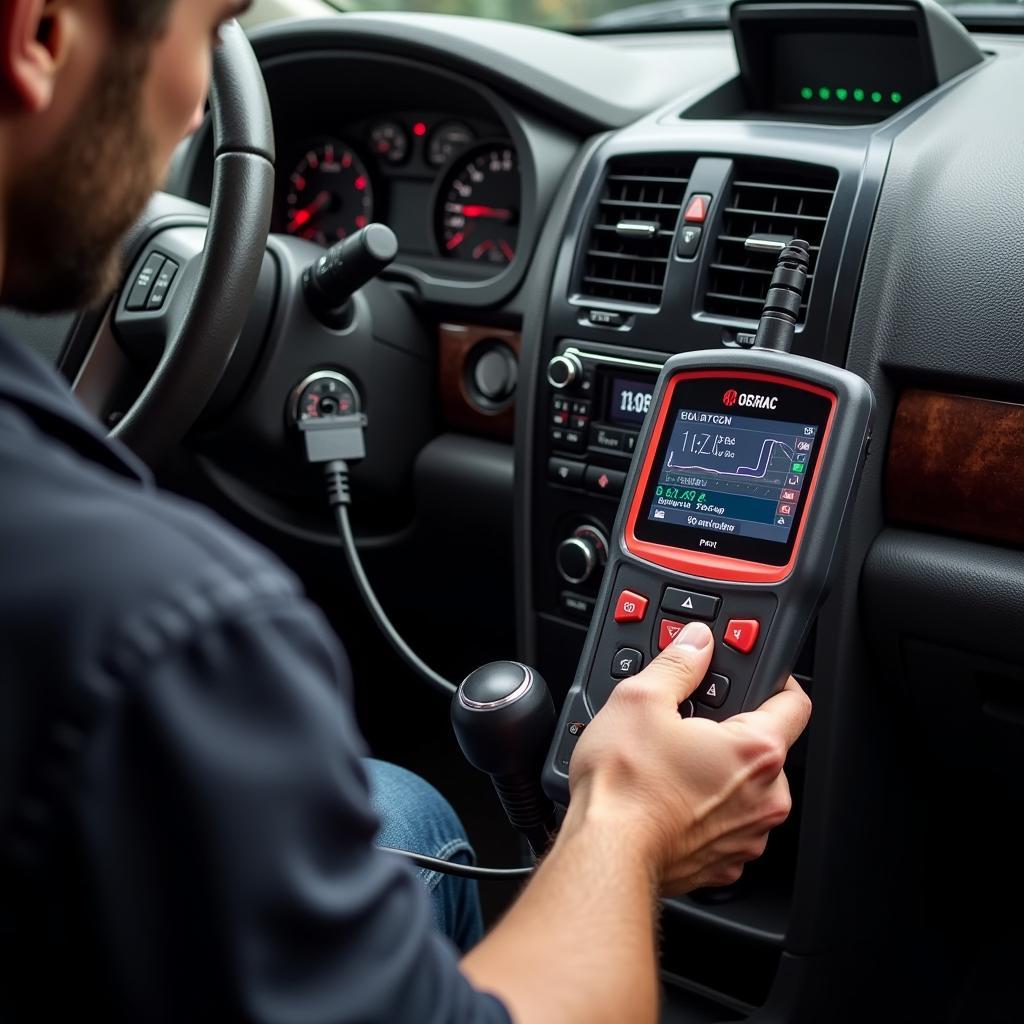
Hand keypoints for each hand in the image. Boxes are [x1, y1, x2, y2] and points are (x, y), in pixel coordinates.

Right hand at [567, 621, 810, 895]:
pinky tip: (668, 798)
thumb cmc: (624, 786)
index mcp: (757, 751)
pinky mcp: (722, 863)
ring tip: (670, 764)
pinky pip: (725, 825)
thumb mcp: (641, 699)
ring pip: (745, 789)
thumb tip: (696, 643)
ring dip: (718, 774)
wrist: (604, 852)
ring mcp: (746, 836)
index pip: (795, 702)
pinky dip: (704, 811)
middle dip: (731, 731)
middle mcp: (765, 798)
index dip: (775, 679)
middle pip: (765, 747)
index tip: (754, 676)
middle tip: (689, 723)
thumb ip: (678, 663)